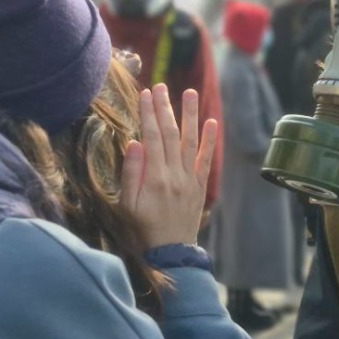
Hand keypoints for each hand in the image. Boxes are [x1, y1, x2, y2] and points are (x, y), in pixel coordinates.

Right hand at [120, 84, 218, 249]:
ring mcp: (189, 178)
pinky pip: (206, 158)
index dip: (148, 113)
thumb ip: (131, 173)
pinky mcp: (199, 184)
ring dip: (189, 115)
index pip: (151, 137)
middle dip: (164, 107)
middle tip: (160, 86)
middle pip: (169, 134)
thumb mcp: (127, 204)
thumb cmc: (142, 228)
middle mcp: (174, 174)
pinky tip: (211, 121)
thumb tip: (135, 142)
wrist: (170, 251)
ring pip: (190, 140)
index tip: (145, 94)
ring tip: (189, 92)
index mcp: (154, 178)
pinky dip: (209, 140)